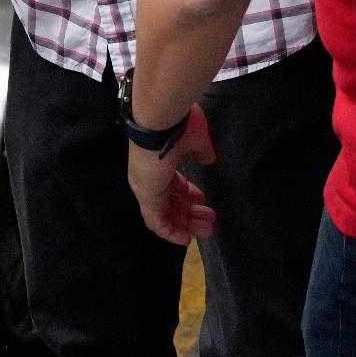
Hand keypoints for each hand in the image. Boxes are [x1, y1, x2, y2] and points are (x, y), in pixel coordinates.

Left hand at [128, 105, 217, 244]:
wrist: (160, 117)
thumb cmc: (178, 124)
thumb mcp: (196, 139)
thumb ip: (201, 151)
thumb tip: (208, 158)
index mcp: (158, 162)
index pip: (171, 184)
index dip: (187, 194)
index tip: (203, 199)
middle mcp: (149, 177)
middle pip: (169, 202)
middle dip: (190, 213)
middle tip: (209, 221)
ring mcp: (146, 187)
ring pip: (164, 214)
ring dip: (185, 224)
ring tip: (207, 229)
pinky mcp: (147, 195)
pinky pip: (157, 221)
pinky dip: (171, 232)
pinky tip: (186, 239)